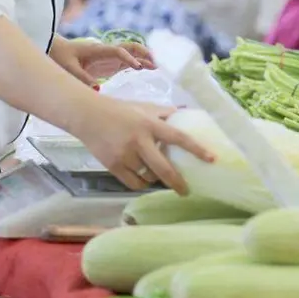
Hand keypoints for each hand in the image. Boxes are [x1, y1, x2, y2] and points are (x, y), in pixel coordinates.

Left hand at [53, 38, 154, 83]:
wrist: (57, 51)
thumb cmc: (62, 57)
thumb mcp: (68, 69)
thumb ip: (81, 78)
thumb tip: (97, 89)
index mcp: (98, 50)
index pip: (118, 51)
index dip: (129, 58)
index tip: (138, 67)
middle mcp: (107, 51)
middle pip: (129, 47)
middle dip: (143, 53)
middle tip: (154, 62)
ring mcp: (110, 57)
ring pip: (131, 53)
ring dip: (143, 57)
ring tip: (156, 66)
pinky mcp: (110, 63)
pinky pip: (127, 61)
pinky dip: (138, 63)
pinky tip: (146, 69)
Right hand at [71, 94, 212, 192]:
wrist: (87, 115)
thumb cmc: (119, 109)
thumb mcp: (144, 106)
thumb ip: (165, 113)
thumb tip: (188, 114)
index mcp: (149, 123)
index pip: (178, 137)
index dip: (196, 149)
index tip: (211, 159)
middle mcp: (138, 140)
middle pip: (163, 168)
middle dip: (177, 182)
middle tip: (186, 191)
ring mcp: (124, 155)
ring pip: (148, 177)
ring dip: (156, 179)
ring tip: (158, 176)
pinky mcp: (113, 166)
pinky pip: (133, 183)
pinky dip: (141, 183)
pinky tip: (143, 178)